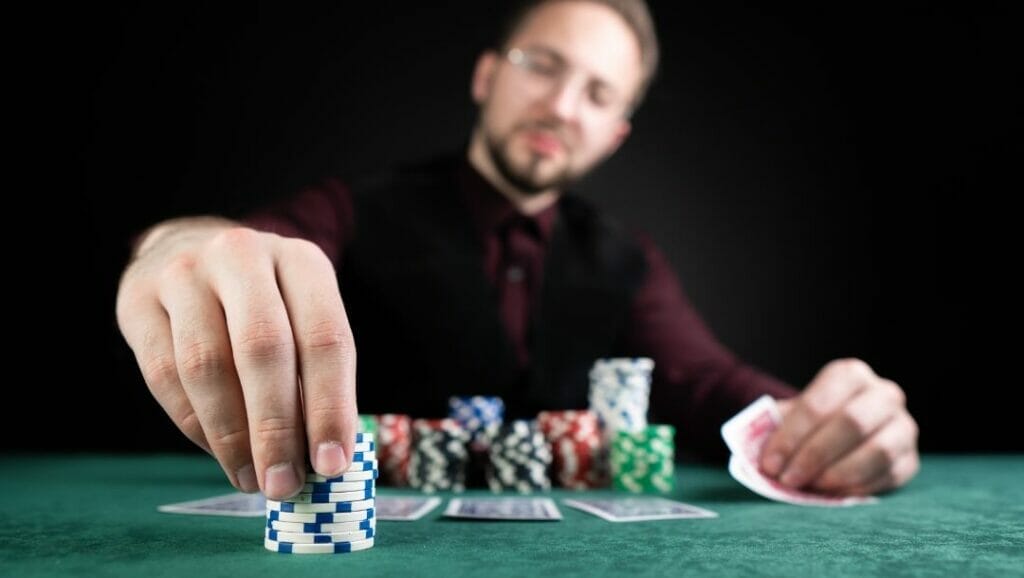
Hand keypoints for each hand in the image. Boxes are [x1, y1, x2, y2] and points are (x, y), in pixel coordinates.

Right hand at [116, 218, 357, 499]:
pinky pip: (164, 375)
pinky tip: (217, 451)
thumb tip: (321, 458)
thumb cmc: (264, 300)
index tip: (331, 464)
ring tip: (251, 477)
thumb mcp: (302, 315)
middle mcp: (242, 255)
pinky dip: (194, 424)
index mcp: (301, 260)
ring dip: (231, 436)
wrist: (188, 247)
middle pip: (263, 350)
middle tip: (283, 483)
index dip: (330, 406)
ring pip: (207, 366)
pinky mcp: (137, 299)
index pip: (324, 338)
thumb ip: (314, 376)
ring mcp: (184, 273)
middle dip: (276, 429)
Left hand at [759, 358, 918, 495]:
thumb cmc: (811, 423)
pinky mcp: (911, 459)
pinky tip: (831, 493)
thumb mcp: (791, 416)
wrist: (842, 432)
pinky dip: (856, 488)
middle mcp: (884, 394)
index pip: (818, 403)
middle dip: (814, 455)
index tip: (770, 463)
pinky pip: (888, 475)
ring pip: (877, 450)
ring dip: (838, 473)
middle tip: (788, 479)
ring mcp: (903, 426)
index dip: (792, 436)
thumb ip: (775, 429)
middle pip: (852, 423)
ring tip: (810, 486)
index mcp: (849, 374)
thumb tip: (758, 459)